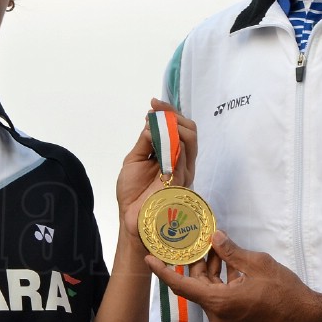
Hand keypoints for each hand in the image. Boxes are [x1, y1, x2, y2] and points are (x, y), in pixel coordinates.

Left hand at [115, 99, 196, 243]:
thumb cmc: (133, 192)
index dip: (169, 112)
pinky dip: (170, 142)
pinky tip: (157, 136)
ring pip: (190, 139)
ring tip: (155, 121)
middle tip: (155, 110)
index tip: (154, 103)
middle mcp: (182, 162)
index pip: (180, 128)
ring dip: (172, 125)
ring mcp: (183, 171)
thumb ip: (145, 142)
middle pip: (190, 130)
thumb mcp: (135, 160)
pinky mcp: (180, 181)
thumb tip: (151, 122)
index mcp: (172, 156)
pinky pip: (181, 156)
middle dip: (173, 115)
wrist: (131, 218)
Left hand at [146, 231, 321, 321]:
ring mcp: (225, 320)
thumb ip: (231, 251)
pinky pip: (219, 297)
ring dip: (210, 270)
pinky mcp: (234, 320)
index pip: (181, 286)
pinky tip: (228, 261)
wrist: (306, 318)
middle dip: (195, 262)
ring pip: (208, 290)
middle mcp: (218, 315)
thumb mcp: (258, 265)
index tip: (148, 258)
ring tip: (215, 246)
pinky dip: (221, 280)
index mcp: (220, 303)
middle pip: (196, 285)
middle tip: (195, 239)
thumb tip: (214, 237)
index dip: (163, 271)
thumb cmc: (286, 294)